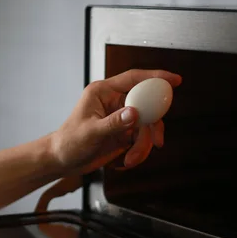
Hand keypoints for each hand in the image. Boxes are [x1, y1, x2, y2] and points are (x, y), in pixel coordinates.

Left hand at [50, 69, 181, 174]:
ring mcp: (120, 117)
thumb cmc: (69, 142)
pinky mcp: (124, 132)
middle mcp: (114, 101)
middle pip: (146, 104)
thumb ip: (113, 123)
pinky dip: (139, 152)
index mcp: (103, 92)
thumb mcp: (90, 132)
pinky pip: (142, 139)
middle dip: (153, 125)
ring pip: (146, 125)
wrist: (62, 160)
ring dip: (143, 145)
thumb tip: (134, 113)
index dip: (155, 76)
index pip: (133, 78)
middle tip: (157, 140)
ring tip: (131, 159)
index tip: (174, 80)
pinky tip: (125, 161)